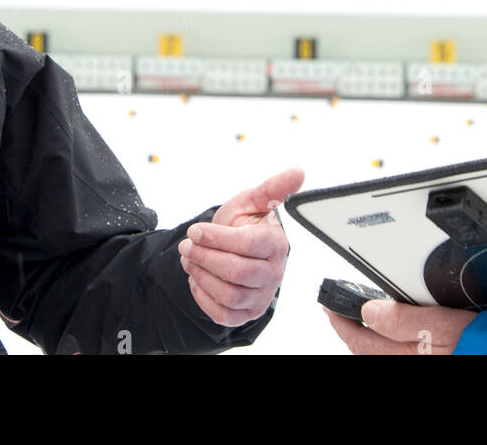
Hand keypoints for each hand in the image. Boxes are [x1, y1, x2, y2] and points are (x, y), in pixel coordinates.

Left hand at [178, 167, 303, 326]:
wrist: (236, 249)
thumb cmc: (245, 224)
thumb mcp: (253, 201)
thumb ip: (274, 187)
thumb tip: (299, 171)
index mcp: (276, 243)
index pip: (248, 244)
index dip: (217, 238)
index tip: (195, 230)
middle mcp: (273, 272)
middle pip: (237, 272)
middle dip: (205, 257)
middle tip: (187, 245)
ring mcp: (261, 295)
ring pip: (229, 294)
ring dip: (202, 276)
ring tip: (190, 259)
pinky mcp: (248, 313)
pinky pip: (224, 315)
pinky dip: (204, 298)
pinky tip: (197, 279)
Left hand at [325, 300, 476, 354]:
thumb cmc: (481, 343)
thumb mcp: (443, 324)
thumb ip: (404, 319)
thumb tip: (370, 310)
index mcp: (405, 355)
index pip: (359, 339)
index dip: (340, 319)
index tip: (330, 304)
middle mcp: (406, 361)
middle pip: (364, 349)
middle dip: (350, 329)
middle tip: (338, 310)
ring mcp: (414, 360)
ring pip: (377, 353)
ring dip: (365, 338)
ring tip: (357, 320)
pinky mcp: (423, 358)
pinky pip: (391, 355)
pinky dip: (382, 344)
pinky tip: (385, 333)